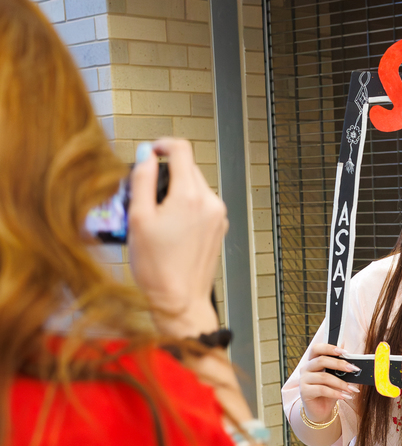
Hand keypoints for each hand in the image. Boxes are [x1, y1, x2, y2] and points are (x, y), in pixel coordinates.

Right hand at [128, 138, 225, 337]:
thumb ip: (141, 180)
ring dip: (175, 191)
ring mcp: (219, 216)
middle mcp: (210, 203)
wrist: (180, 300)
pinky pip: (201, 205)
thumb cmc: (158, 267)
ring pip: (195, 187)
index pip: (182, 150)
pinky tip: (170, 228)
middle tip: (144, 193)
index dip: (162, 145)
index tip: (150, 152)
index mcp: (190, 196)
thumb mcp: (138, 218)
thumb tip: (145, 156)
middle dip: (166, 173)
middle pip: (188, 169)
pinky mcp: (219, 228)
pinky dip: (185, 207)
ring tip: (155, 216)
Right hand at [298, 344, 360, 422]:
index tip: (344, 351)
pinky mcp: (304, 392)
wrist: (321, 410)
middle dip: (339, 364)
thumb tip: (351, 358)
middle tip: (353, 369)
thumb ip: (341, 368)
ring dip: (341, 383)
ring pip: (324, 377)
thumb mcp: (336, 378)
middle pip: (321, 361)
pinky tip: (344, 396)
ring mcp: (303, 380)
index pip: (317, 348)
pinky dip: (335, 393)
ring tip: (352, 389)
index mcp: (313, 361)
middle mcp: (306, 368)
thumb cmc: (329, 391)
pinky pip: (322, 390)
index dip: (329, 348)